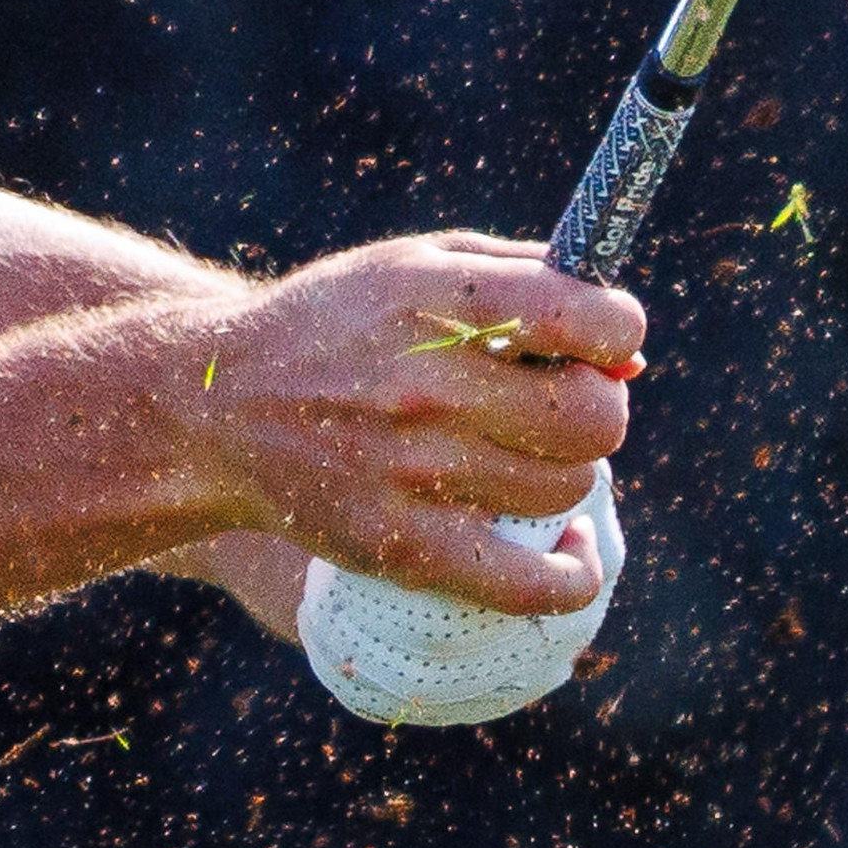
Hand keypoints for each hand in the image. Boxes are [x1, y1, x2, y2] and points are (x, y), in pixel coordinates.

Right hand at [182, 229, 641, 613]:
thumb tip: (629, 347)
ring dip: (562, 472)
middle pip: (595, 417)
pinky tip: (571, 549)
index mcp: (437, 299)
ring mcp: (416, 471)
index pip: (589, 320)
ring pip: (569, 488)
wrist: (219, 406)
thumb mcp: (414, 266)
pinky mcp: (405, 546)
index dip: (615, 329)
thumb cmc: (337, 326)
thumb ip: (527, 279)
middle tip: (557, 404)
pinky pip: (536, 582)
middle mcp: (429, 384)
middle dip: (594, 406)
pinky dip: (573, 571)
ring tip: (516, 454)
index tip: (599, 340)